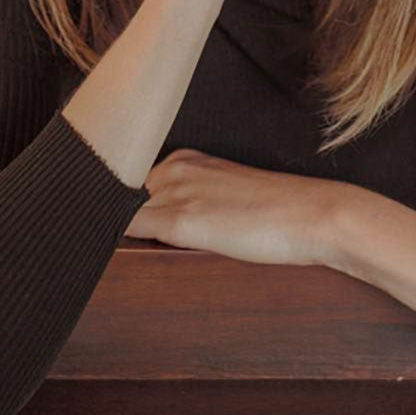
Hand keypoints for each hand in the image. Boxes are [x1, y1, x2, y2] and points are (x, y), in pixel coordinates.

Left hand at [124, 148, 342, 268]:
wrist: (312, 215)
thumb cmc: (281, 214)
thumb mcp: (228, 199)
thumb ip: (192, 204)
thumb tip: (156, 231)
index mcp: (186, 160)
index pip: (129, 185)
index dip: (116, 208)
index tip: (107, 222)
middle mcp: (175, 167)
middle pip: (117, 197)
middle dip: (109, 219)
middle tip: (104, 241)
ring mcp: (175, 191)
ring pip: (116, 211)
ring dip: (107, 230)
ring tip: (103, 254)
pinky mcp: (179, 220)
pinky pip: (124, 229)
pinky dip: (109, 240)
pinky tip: (104, 255)